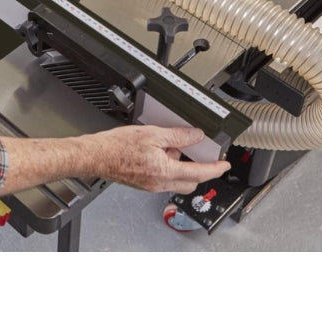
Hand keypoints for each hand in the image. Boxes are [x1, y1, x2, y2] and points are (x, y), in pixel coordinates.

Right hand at [84, 125, 229, 193]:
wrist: (96, 156)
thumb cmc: (117, 146)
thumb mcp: (152, 134)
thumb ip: (177, 136)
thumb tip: (195, 135)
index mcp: (165, 171)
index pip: (199, 173)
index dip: (215, 169)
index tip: (224, 165)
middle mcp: (160, 183)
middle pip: (190, 182)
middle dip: (199, 171)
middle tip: (200, 155)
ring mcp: (151, 186)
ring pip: (177, 181)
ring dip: (181, 167)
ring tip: (170, 147)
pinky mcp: (144, 184)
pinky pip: (164, 179)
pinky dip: (168, 168)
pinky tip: (157, 152)